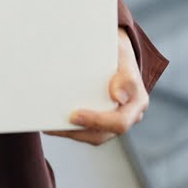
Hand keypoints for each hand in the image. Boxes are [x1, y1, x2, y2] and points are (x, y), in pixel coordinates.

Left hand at [45, 28, 148, 145]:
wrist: (116, 52)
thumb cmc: (117, 51)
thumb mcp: (122, 52)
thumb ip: (124, 74)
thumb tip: (117, 96)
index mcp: (137, 100)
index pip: (120, 122)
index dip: (98, 121)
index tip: (75, 115)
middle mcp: (128, 115)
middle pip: (103, 133)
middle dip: (78, 130)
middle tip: (56, 123)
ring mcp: (114, 119)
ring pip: (93, 135)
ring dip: (70, 132)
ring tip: (49, 126)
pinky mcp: (102, 119)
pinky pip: (86, 130)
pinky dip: (69, 128)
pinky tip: (53, 122)